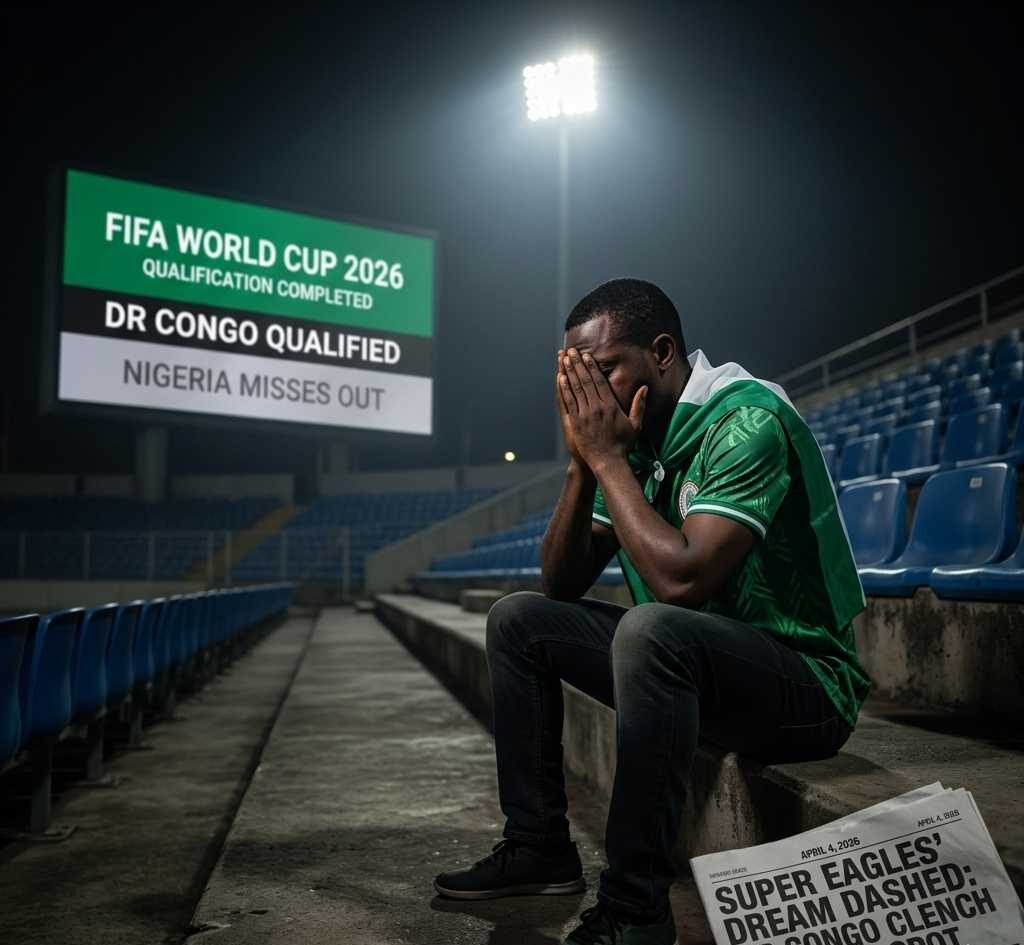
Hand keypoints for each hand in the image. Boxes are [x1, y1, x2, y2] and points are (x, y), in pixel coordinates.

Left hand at [557, 346, 646, 470]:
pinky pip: (568, 402)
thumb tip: (645, 388)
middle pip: (585, 380)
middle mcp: (596, 407)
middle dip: (577, 364)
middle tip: (571, 350)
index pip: (599, 381)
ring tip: (563, 359)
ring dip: (569, 372)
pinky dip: (564, 389)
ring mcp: (584, 415)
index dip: (591, 366)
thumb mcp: (636, 424)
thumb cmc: (623, 444)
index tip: (586, 355)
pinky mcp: (575, 422)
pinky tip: (560, 378)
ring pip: (575, 388)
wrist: (608, 462)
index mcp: (611, 405)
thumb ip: (639, 404)